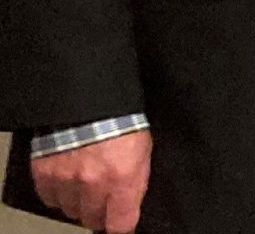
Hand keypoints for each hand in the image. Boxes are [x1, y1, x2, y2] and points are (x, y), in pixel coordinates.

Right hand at [32, 130, 150, 232]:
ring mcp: (65, 180)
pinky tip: (68, 179)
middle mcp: (92, 184)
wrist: (88, 100)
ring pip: (70, 211)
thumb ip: (136, 182)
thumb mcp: (143, 151)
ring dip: (78, 202)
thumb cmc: (121, 121)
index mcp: (122, 178)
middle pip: (93, 220)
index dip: (121, 225)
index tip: (120, 223)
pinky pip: (50, 199)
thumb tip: (130, 206)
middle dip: (99, 212)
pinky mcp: (44, 174)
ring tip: (85, 183)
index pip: (120, 224)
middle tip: (103, 198)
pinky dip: (58, 193)